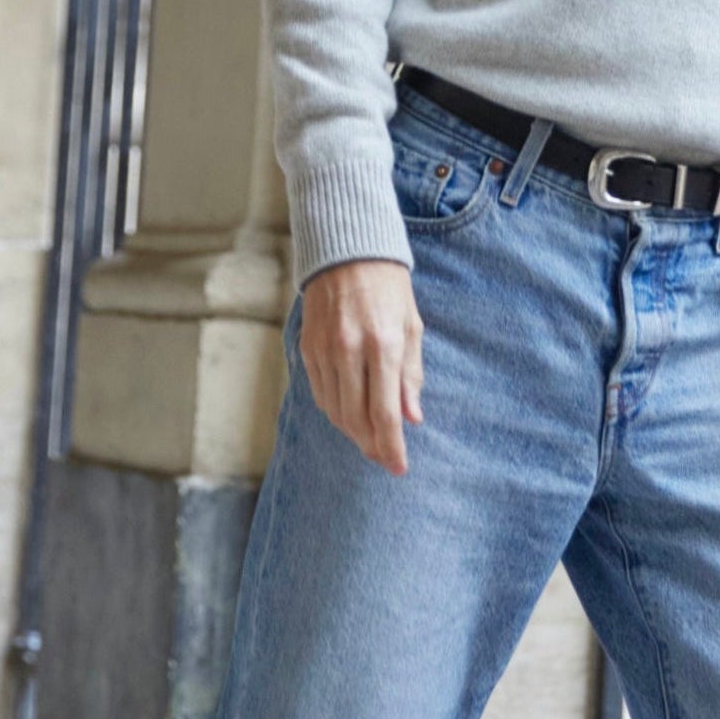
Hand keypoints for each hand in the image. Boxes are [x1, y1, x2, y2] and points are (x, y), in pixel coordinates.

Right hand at [298, 258, 424, 474]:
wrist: (347, 251)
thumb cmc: (389, 289)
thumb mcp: (412, 326)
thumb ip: (411, 375)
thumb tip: (412, 418)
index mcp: (383, 344)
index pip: (385, 412)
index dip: (391, 445)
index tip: (398, 467)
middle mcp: (350, 350)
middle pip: (356, 419)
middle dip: (372, 445)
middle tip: (384, 458)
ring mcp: (324, 350)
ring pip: (335, 411)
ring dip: (353, 432)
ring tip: (370, 440)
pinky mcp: (307, 349)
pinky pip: (320, 394)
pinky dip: (335, 411)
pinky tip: (349, 415)